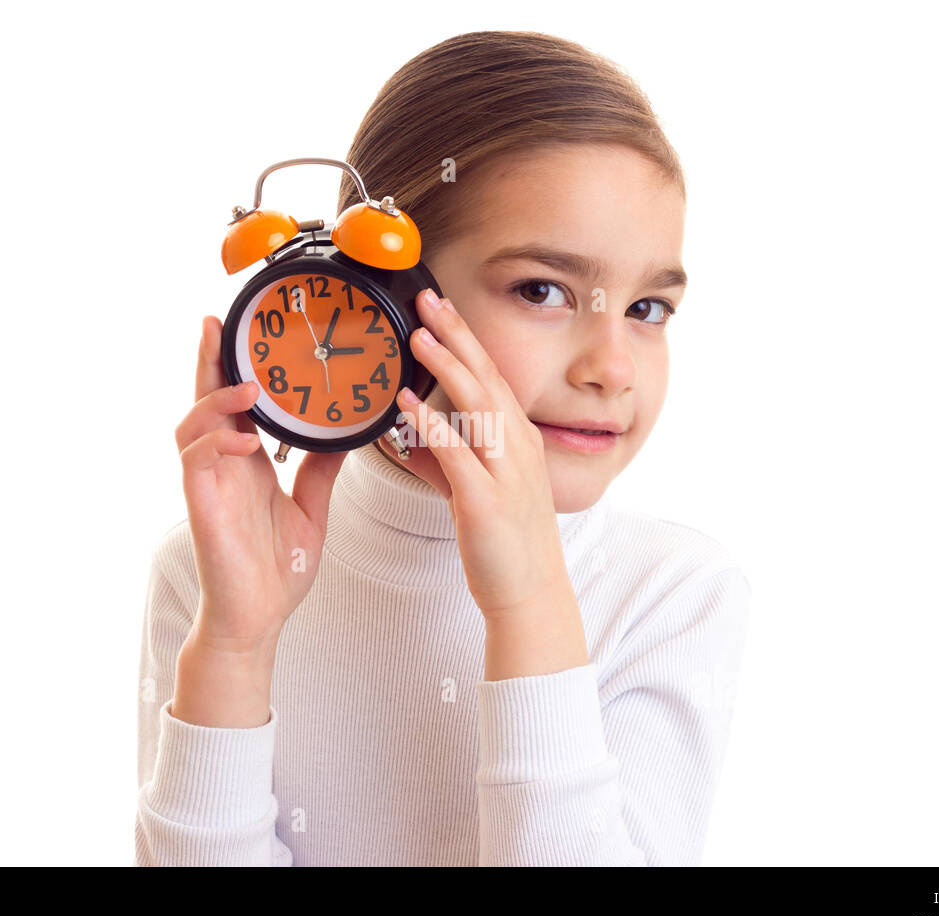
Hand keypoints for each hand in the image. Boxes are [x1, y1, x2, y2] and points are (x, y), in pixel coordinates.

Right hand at [175, 314, 349, 657]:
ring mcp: (209, 485)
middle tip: (215, 322)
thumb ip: (321, 468)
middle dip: (207, 361)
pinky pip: (198, 466)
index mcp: (246, 463)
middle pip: (205, 401)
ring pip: (192, 426)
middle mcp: (223, 467)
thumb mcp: (311, 507)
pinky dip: (216, 446)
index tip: (245, 331)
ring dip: (215, 401)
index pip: (235, 403)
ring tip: (245, 388)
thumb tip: (346, 433)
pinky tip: (241, 442)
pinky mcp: (203, 509)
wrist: (259, 619)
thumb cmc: (276, 572)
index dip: (234, 367)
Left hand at [392, 291, 570, 616]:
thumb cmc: (504, 543)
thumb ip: (442, 460)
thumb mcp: (473, 491)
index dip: (465, 339)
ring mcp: (506, 473)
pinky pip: (458, 455)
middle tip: (428, 299)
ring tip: (418, 336)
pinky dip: (433, 425)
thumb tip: (409, 435)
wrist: (530, 594)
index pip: (491, 377)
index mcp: (516, 440)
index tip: (439, 307)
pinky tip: (408, 406)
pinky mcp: (487, 501)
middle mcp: (517, 447)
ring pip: (478, 407)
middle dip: (458, 335)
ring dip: (448, 367)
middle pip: (487, 378)